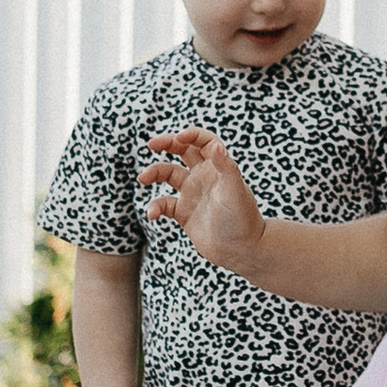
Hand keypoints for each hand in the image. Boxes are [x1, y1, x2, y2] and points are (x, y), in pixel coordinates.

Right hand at [143, 127, 266, 274]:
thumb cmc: (243, 219)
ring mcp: (193, 194)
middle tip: (151, 144)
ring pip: (168, 174)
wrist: (242, 251)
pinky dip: (155, 206)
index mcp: (218, 167)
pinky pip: (164, 204)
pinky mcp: (184, 213)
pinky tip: (152, 214)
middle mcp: (204, 176)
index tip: (178, 138)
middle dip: (166, 143)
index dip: (191, 135)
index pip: (204, 141)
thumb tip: (217, 146)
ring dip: (154, 172)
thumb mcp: (235, 191)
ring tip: (143, 178)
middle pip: (182, 150)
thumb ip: (226, 167)